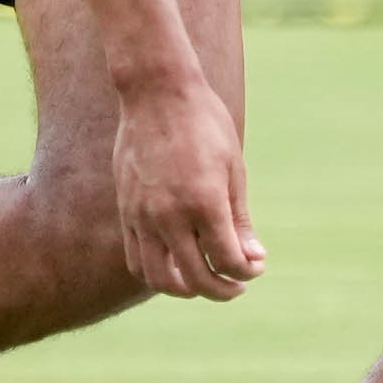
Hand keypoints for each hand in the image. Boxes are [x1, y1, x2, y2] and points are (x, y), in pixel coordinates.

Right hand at [110, 61, 260, 298]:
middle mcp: (170, 215)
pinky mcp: (126, 211)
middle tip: (237, 285)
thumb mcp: (233, 169)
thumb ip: (240, 219)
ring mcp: (142, 216)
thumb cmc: (205, 125)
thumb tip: (253, 259)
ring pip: (159, 280)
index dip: (246, 272)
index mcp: (204, 202)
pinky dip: (156, 274)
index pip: (226, 261)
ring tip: (204, 282)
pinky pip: (135, 259)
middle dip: (222, 289)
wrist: (156, 93)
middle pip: (195, 279)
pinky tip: (175, 266)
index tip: (256, 267)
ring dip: (186, 290)